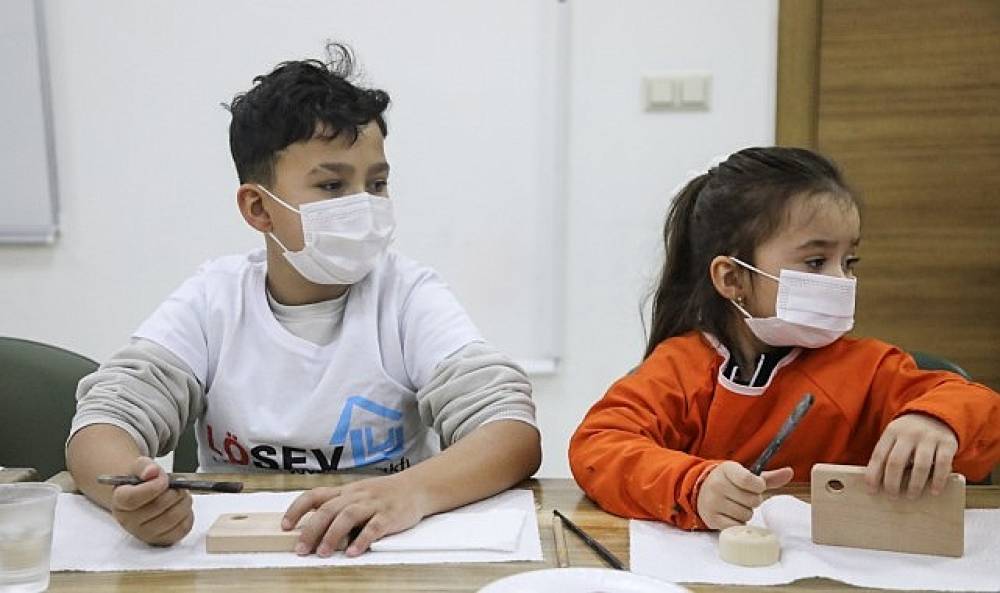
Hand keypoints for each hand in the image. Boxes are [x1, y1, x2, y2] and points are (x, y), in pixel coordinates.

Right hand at [109, 457, 193, 545]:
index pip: (132, 499)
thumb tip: (152, 472)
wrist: (144, 498)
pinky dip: (188, 515)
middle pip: (157, 507)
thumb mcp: (139, 468)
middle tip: (179, 485)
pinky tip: (182, 506)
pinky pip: (182, 528)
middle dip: (174, 492)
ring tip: (182, 494)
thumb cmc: (141, 483)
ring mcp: (145, 534)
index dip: (152, 488)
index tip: (164, 480)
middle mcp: (129, 521)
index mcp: (120, 502)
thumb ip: (144, 466)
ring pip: (172, 518)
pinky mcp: (162, 540)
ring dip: (184, 502)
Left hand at [282, 474, 426, 556]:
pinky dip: (363, 539)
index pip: (315, 495)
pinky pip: (375, 527)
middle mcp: (357, 496)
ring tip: (323, 553)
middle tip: (301, 549)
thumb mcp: (358, 494)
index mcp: (346, 491)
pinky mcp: (390, 515)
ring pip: (348, 516)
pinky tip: (354, 552)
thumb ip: (338, 507)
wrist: (417, 487)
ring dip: (333, 535)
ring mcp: (374, 504)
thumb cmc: (384, 494)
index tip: (285, 525)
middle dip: (311, 530)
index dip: (297, 509)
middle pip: (329, 509)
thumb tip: (312, 528)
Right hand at [696, 461, 792, 529]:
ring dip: (746, 512)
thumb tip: (790, 472)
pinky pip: (736, 526)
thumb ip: (768, 478)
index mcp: (727, 470)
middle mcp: (717, 485)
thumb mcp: (744, 476)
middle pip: (752, 500)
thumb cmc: (729, 483)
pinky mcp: (712, 518)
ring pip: (746, 515)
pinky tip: (731, 515)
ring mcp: (713, 502)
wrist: (700, 490)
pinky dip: (738, 523)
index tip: (758, 487)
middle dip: (753, 501)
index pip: (748, 480)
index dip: (758, 486)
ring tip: (737, 506)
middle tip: (744, 497)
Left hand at [865, 413, 957, 498]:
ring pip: (920, 465)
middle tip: (892, 496)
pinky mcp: (947, 444)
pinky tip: (934, 491)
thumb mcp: (895, 436)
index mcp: (892, 432)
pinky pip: (943, 465)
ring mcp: (929, 438)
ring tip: (911, 496)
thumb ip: (887, 453)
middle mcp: (909, 434)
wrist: (937, 414)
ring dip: (914, 484)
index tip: (872, 490)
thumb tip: (875, 481)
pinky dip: (938, 480)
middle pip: (897, 461)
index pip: (879, 455)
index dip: (874, 474)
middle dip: (892, 482)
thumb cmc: (910, 433)